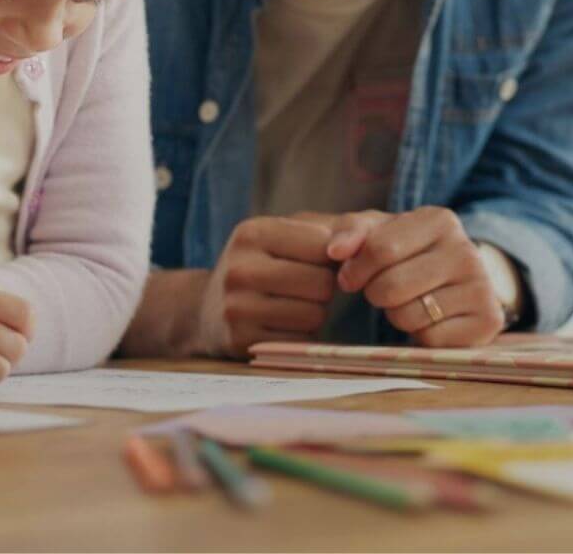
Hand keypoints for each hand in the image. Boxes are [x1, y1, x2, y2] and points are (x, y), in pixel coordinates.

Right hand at [199, 217, 337, 357]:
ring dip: (314, 313)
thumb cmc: (262, 266)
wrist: (206, 310)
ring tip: (291, 305)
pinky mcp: (242, 341)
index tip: (317, 261)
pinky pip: (300, 342)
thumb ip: (331, 229)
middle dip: (324, 288)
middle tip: (303, 287)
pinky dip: (300, 336)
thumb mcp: (283, 235)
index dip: (331, 257)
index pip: (323, 245)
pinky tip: (280, 326)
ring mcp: (237, 308)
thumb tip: (365, 242)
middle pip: (321, 283)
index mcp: (252, 232)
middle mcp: (239, 268)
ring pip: (314, 315)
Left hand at [325, 207, 505, 347]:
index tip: (351, 276)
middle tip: (384, 290)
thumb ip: (351, 231)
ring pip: (408, 315)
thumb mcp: (378, 232)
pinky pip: (429, 339)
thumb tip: (334, 250)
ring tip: (410, 301)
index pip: (380, 248)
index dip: (355, 269)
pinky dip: (419, 335)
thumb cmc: (408, 253)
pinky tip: (430, 319)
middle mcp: (467, 251)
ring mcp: (482, 288)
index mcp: (440, 220)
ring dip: (396, 315)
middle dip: (375, 294)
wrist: (457, 280)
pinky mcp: (487, 322)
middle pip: (391, 285)